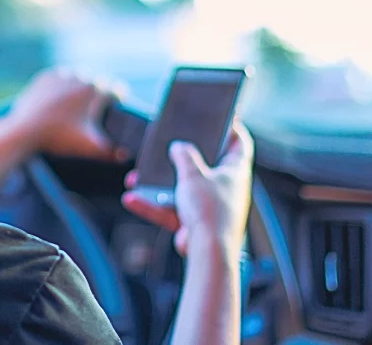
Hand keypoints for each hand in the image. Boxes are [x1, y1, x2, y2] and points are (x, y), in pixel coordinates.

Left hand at [4, 69, 128, 161]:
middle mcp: (79, 78)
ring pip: (78, 76)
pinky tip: (63, 94)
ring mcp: (60, 76)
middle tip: (101, 103)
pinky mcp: (44, 78)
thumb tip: (125, 155)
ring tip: (82, 97)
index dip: (120, 96)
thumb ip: (110, 152)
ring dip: (82, 84)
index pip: (116, 89)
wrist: (25, 131)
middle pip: (97, 81)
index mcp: (94, 91)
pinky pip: (59, 77)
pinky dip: (63, 84)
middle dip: (101, 90)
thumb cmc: (59, 138)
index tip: (120, 101)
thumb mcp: (88, 147)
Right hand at [121, 122, 253, 255]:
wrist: (208, 252)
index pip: (239, 143)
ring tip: (141, 177)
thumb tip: (179, 146)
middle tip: (172, 145)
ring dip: (161, 184)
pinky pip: (171, 209)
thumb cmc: (210, 211)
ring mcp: (210, 206)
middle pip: (207, 165)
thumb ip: (184, 156)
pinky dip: (153, 205)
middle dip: (186, 157)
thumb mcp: (193, 174)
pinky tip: (133, 199)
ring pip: (183, 188)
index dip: (231, 129)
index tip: (221, 119)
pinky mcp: (195, 222)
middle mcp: (226, 188)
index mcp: (235, 171)